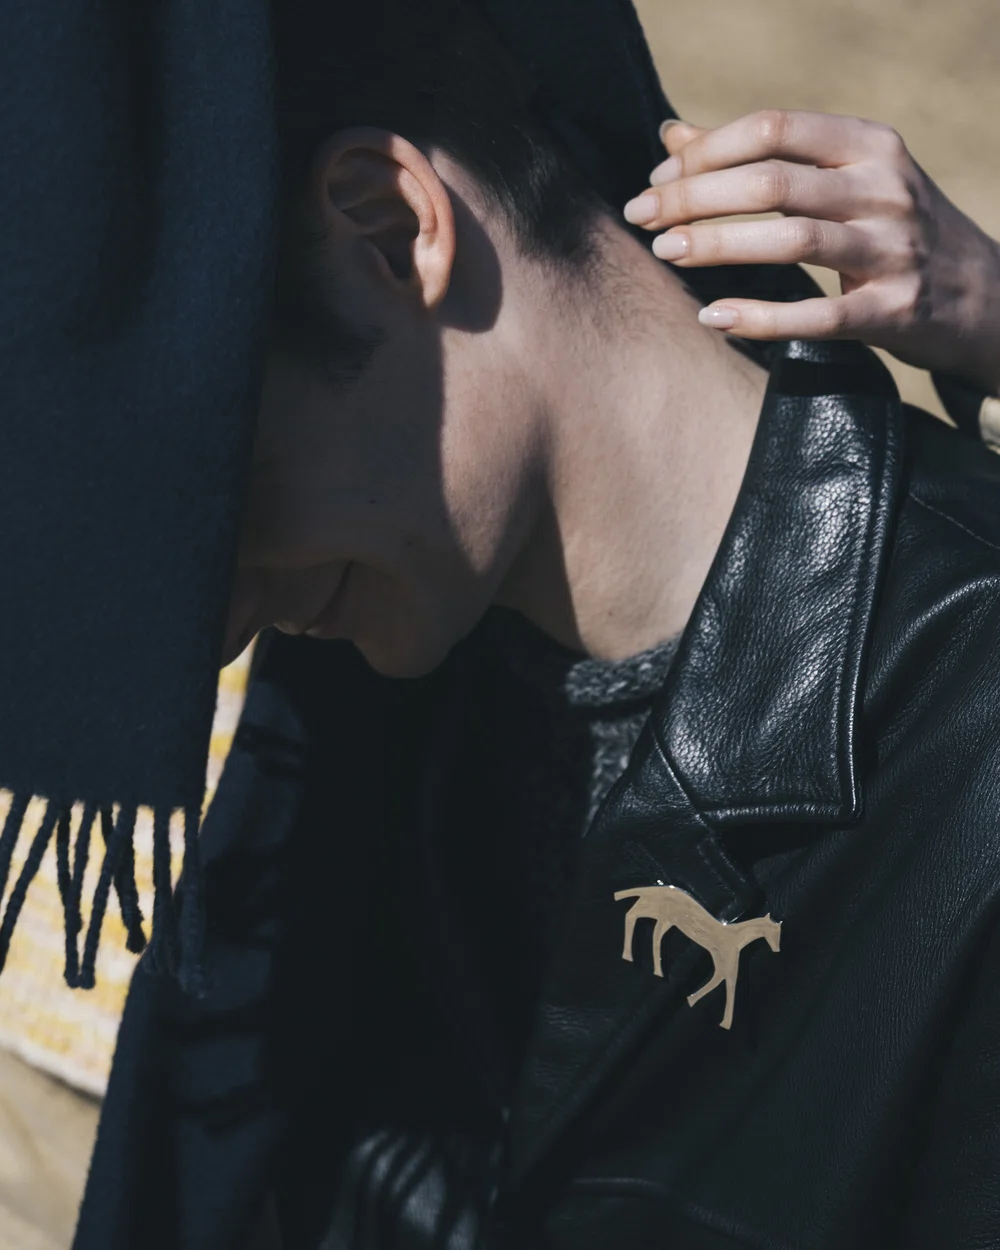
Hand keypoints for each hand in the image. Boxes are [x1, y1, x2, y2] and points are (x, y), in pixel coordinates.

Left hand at [623, 110, 999, 395]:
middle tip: (642, 217)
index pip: (774, 128)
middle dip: (696, 197)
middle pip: (772, 181)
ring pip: (792, 240)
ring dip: (719, 244)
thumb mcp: (843, 179)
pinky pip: (817, 315)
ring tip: (666, 252)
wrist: (984, 297)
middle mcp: (884, 187)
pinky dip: (760, 317)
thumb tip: (672, 135)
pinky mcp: (892, 311)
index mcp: (869, 144)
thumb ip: (762, 158)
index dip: (706, 150)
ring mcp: (893, 249)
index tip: (656, 179)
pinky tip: (713, 317)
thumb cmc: (891, 231)